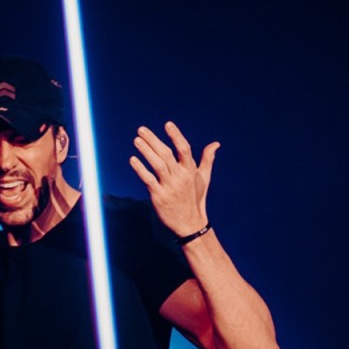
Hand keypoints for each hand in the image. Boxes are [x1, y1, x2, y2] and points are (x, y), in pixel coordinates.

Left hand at [129, 121, 218, 236]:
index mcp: (191, 170)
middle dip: (153, 140)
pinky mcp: (159, 196)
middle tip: (141, 129)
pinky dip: (140, 169)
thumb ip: (207, 159)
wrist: (190, 224)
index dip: (176, 136)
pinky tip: (133, 160)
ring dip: (146, 151)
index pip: (184, 149)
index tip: (168, 124)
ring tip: (136, 140)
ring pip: (157, 165)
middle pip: (166, 154)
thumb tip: (216, 144)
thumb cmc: (196, 199)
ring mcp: (170, 187)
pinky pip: (148, 180)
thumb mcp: (204, 178)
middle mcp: (181, 177)